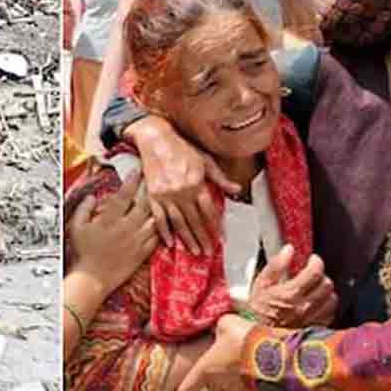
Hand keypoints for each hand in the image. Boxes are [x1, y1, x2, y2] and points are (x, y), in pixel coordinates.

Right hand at [67, 172, 158, 294]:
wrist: (92, 279)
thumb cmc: (83, 253)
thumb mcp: (76, 228)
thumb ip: (84, 209)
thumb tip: (92, 197)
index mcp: (110, 220)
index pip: (124, 196)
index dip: (132, 181)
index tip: (137, 171)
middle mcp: (126, 229)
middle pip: (144, 205)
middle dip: (148, 191)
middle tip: (151, 183)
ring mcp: (136, 242)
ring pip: (154, 220)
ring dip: (156, 210)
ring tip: (157, 202)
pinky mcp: (142, 254)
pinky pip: (156, 238)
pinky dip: (158, 229)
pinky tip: (157, 224)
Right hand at [131, 117, 238, 255]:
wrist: (155, 139)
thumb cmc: (181, 148)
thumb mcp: (205, 160)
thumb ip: (220, 178)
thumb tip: (237, 190)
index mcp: (196, 183)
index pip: (209, 210)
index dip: (215, 226)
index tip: (221, 238)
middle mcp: (181, 192)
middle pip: (195, 220)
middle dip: (202, 237)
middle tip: (208, 252)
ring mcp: (166, 195)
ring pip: (178, 222)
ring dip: (187, 238)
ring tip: (194, 251)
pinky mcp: (153, 196)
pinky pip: (159, 218)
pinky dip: (164, 231)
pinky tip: (169, 242)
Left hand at [175, 314, 255, 390]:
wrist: (276, 356)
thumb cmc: (245, 341)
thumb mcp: (226, 322)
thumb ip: (218, 326)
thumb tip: (217, 325)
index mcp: (206, 369)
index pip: (187, 387)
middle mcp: (219, 382)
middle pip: (210, 382)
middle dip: (212, 372)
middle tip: (218, 357)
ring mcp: (236, 388)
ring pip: (228, 381)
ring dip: (231, 371)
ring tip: (239, 354)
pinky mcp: (253, 388)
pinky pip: (244, 380)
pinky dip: (246, 371)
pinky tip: (252, 358)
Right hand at [247, 246, 337, 326]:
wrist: (257, 338)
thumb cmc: (258, 312)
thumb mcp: (260, 285)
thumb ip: (275, 266)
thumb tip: (288, 250)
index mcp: (290, 294)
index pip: (315, 272)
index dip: (316, 262)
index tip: (312, 260)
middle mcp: (304, 308)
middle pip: (326, 285)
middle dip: (321, 276)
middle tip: (312, 274)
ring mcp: (311, 320)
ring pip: (332, 300)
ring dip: (326, 292)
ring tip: (316, 290)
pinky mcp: (314, 329)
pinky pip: (330, 314)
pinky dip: (326, 307)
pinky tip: (317, 304)